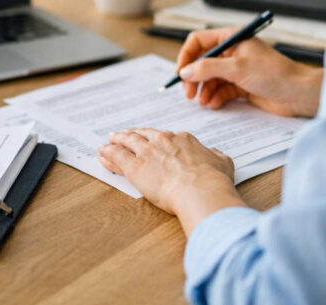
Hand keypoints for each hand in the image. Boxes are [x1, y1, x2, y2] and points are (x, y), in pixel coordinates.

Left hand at [98, 129, 246, 234]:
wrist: (201, 190)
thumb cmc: (214, 180)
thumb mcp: (223, 162)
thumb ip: (216, 156)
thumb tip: (216, 154)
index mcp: (183, 139)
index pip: (165, 137)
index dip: (156, 139)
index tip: (152, 140)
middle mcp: (163, 141)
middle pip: (143, 135)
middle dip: (132, 134)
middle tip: (123, 135)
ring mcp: (148, 153)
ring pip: (127, 142)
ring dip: (116, 140)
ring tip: (109, 141)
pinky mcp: (135, 168)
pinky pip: (117, 157)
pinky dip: (108, 154)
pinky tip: (102, 153)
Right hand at [176, 28, 322, 117]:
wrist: (299, 93)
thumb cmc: (274, 74)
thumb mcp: (237, 68)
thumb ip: (207, 68)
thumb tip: (184, 72)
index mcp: (232, 38)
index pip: (199, 41)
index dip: (187, 56)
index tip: (180, 73)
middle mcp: (233, 52)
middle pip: (202, 62)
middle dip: (194, 78)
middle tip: (189, 94)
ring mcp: (237, 69)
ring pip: (210, 78)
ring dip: (204, 90)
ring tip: (203, 102)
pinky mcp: (242, 85)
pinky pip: (221, 90)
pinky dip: (215, 97)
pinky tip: (214, 105)